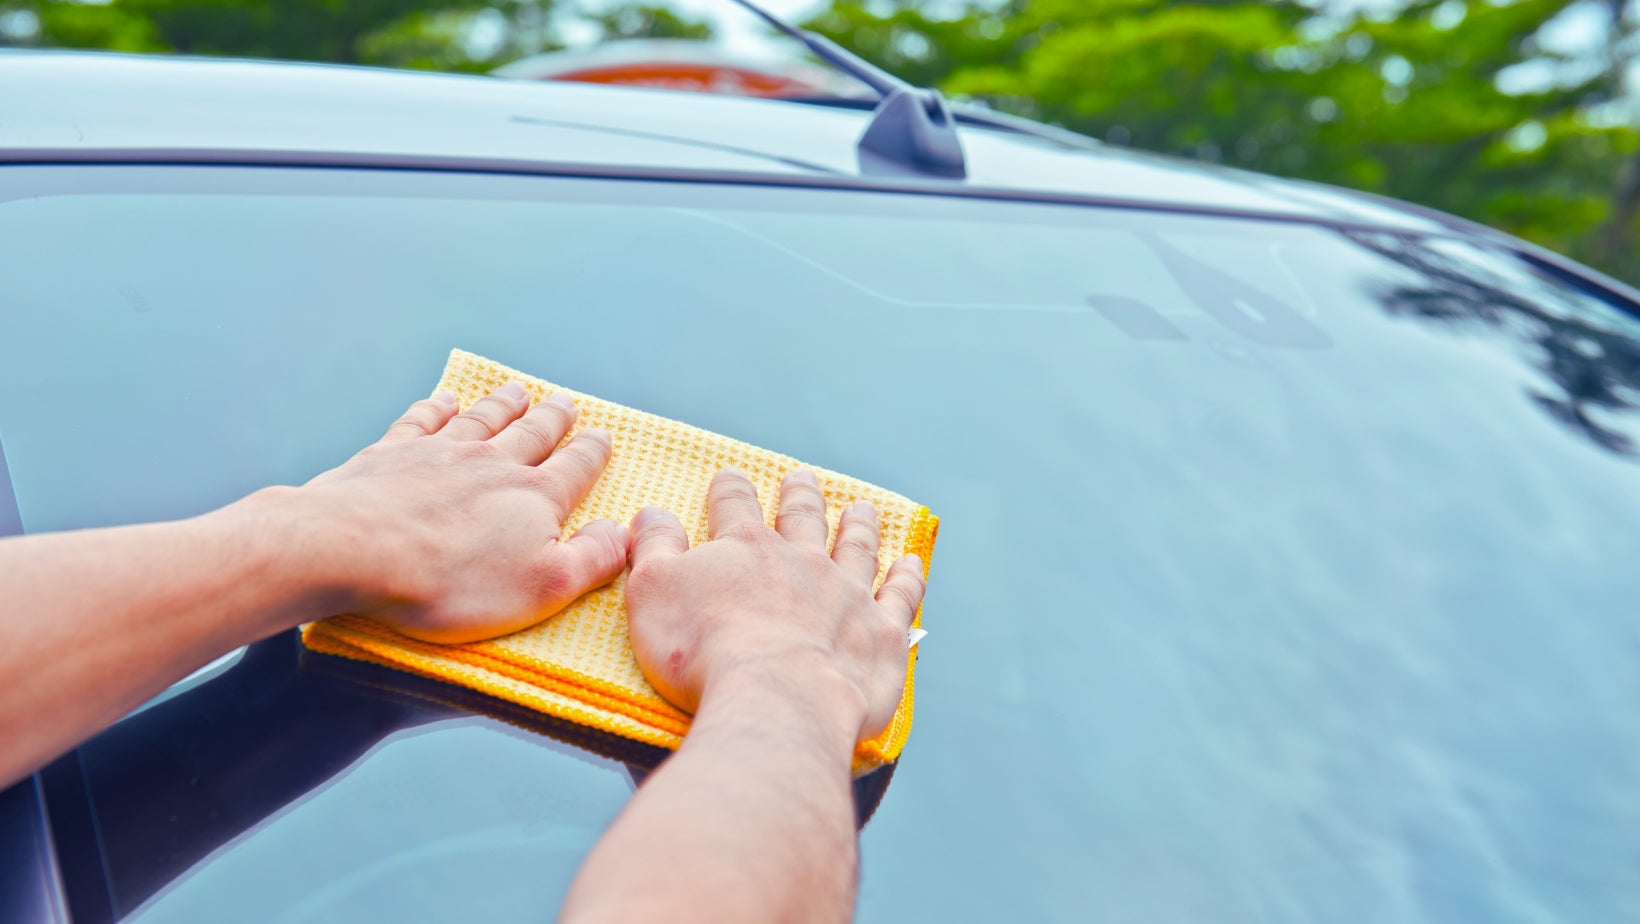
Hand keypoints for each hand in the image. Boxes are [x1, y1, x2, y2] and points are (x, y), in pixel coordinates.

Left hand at [294, 382, 629, 643]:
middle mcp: (492, 464)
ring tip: (518, 391)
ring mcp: (441, 453)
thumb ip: (591, 559)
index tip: (602, 436)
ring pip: (482, 420)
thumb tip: (623, 533)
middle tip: (565, 401)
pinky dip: (436, 408)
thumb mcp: (542, 586)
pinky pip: (422, 420)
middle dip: (552, 418)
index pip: (574, 468)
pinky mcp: (392, 454)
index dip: (591, 453)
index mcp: (534, 498)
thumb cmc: (452, 580)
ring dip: (503, 405)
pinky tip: (444, 400)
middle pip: (531, 434)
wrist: (355, 549)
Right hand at [624, 468, 924, 742]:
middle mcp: (802, 561)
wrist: (775, 698)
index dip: (730, 490)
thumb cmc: (702, 651)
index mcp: (745, 548)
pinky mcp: (881, 633)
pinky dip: (906, 576)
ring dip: (858, 526)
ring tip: (861, 509)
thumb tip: (651, 512)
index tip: (730, 477)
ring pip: (856, 547)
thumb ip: (654, 548)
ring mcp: (848, 594)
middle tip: (802, 478)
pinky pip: (900, 595)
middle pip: (803, 519)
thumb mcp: (653, 592)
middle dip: (800, 497)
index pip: (734, 506)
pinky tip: (910, 562)